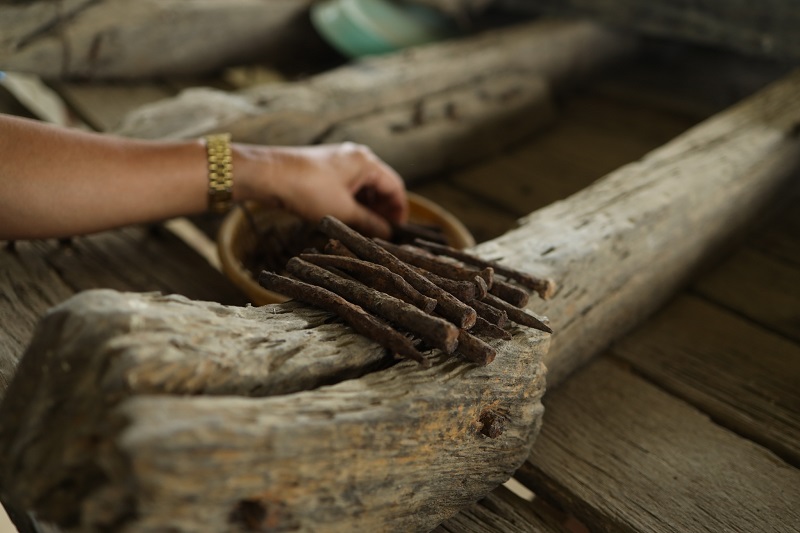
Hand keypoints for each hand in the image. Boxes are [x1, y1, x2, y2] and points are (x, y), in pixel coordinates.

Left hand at [234, 142, 407, 238]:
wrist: (268, 175)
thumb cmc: (308, 189)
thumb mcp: (344, 212)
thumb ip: (370, 223)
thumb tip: (387, 233)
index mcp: (366, 162)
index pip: (395, 187)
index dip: (400, 211)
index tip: (399, 232)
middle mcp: (356, 157)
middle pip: (380, 186)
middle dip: (383, 211)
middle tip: (383, 234)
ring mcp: (339, 162)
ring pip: (363, 188)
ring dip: (367, 208)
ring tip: (365, 230)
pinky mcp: (325, 169)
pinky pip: (348, 187)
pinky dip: (353, 203)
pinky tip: (348, 219)